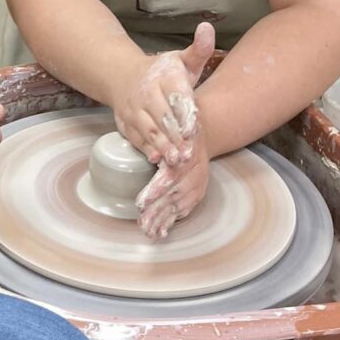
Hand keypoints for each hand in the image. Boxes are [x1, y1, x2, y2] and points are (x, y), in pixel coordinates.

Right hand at [112, 22, 214, 164]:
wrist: (121, 76)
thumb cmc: (162, 72)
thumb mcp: (182, 60)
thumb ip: (199, 49)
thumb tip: (207, 27)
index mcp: (163, 76)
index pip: (176, 95)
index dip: (185, 114)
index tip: (195, 129)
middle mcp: (146, 93)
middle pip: (162, 116)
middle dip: (175, 136)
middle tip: (188, 153)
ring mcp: (133, 109)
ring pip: (148, 129)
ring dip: (161, 145)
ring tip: (174, 160)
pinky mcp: (125, 122)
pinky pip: (135, 137)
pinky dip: (145, 149)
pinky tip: (156, 159)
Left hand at [135, 122, 209, 238]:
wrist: (197, 132)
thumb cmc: (180, 122)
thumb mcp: (178, 116)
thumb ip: (171, 122)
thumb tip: (162, 105)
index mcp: (189, 156)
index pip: (172, 175)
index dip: (157, 189)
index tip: (141, 201)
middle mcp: (194, 173)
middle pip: (174, 195)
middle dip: (157, 210)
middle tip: (141, 221)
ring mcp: (195, 185)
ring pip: (178, 206)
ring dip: (162, 219)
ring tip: (147, 231)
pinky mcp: (193, 194)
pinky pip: (183, 211)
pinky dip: (170, 222)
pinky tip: (159, 233)